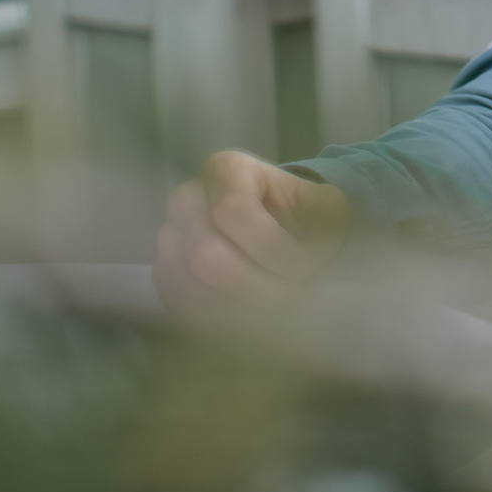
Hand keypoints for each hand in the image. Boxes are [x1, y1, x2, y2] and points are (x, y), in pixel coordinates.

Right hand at [153, 150, 351, 307]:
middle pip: (205, 256)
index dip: (272, 249)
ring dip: (238, 308)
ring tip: (275, 310)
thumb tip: (307, 269)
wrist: (288, 231)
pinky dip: (216, 321)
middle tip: (291, 296)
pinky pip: (178, 305)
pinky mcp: (166, 273)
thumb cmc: (308, 217)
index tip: (307, 266)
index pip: (234, 212)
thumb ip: (316, 232)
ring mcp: (169, 236)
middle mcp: (189, 198)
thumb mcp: (325, 211)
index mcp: (227, 170)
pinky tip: (250, 318)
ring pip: (188, 287)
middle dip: (255, 287)